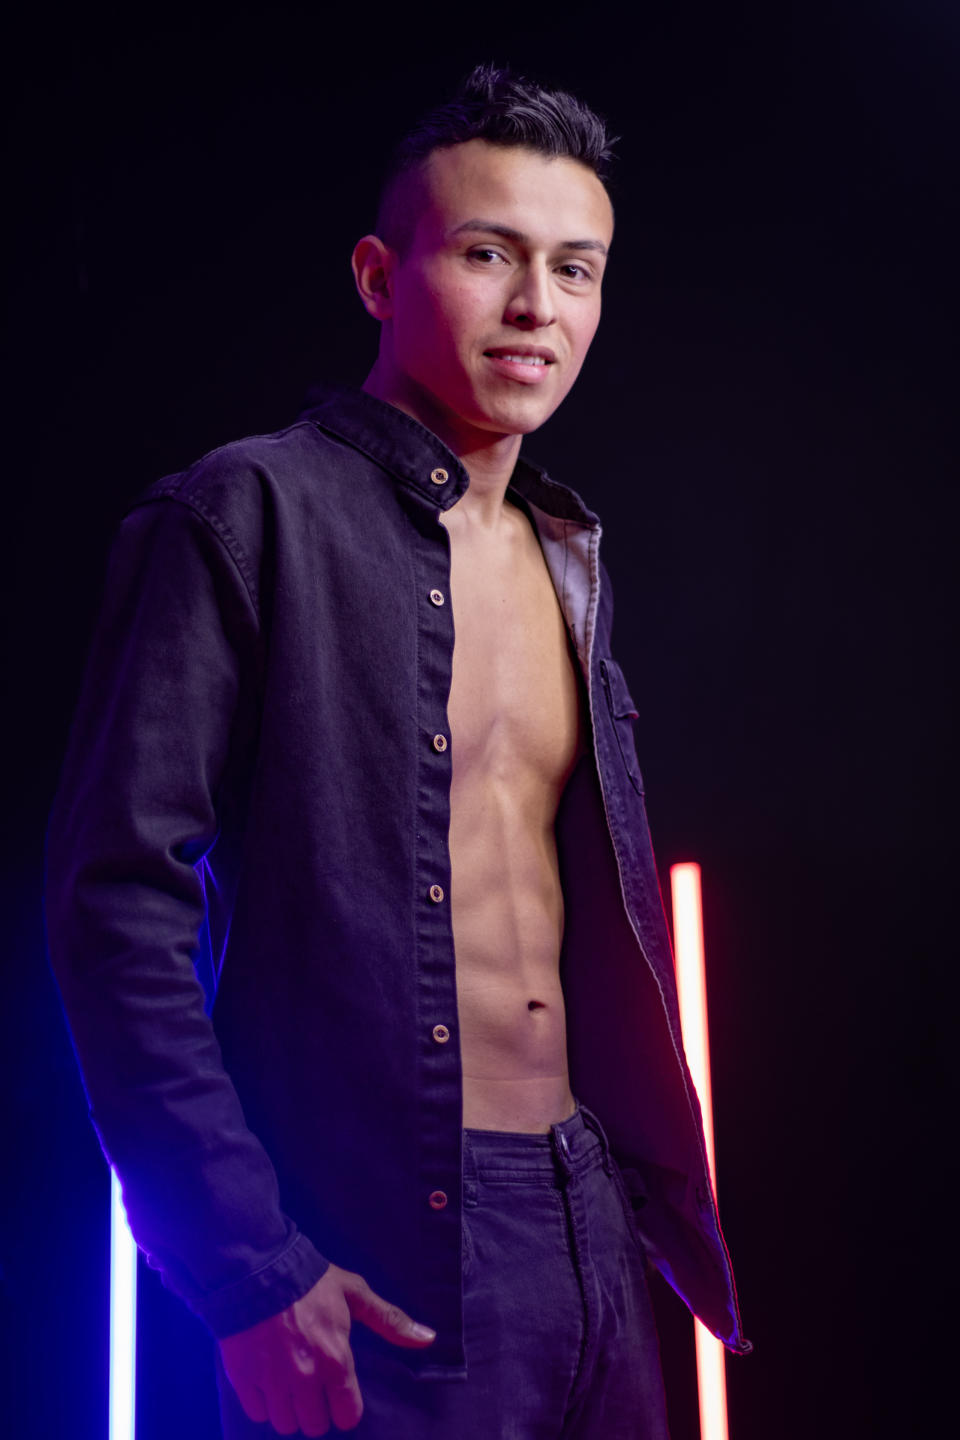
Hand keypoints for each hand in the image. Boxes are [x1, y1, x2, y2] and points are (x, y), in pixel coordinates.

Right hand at [218, 1262, 435, 1434]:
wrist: (260, 1267)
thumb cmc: (312, 1281)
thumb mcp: (355, 1293)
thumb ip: (389, 1320)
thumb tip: (428, 1338)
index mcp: (335, 1361)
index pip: (347, 1416)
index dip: (345, 1406)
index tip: (339, 1392)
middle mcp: (305, 1378)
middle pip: (314, 1425)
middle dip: (316, 1409)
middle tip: (312, 1385)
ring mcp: (271, 1381)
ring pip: (284, 1423)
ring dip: (288, 1408)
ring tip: (289, 1384)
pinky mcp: (243, 1378)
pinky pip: (256, 1412)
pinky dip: (262, 1402)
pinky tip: (266, 1381)